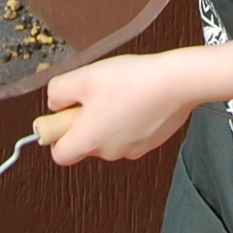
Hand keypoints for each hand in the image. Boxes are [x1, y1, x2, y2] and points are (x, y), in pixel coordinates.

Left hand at [42, 54, 197, 162]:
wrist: (177, 83)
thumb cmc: (132, 81)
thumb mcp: (84, 77)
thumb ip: (58, 92)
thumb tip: (54, 104)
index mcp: (89, 141)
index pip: (59, 155)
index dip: (55, 134)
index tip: (62, 114)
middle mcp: (110, 152)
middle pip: (85, 142)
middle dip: (84, 119)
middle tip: (94, 92)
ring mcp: (132, 149)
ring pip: (108, 136)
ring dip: (107, 117)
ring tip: (120, 90)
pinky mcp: (151, 141)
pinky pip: (129, 132)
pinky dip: (129, 117)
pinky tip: (137, 95)